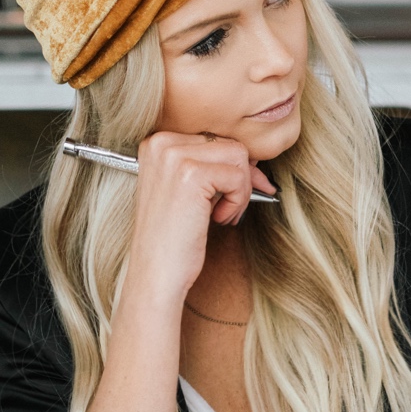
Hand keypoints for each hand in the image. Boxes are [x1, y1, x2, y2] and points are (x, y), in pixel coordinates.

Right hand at [127, 129, 275, 303]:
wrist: (156, 273)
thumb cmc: (172, 238)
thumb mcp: (190, 191)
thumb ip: (212, 166)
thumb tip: (254, 157)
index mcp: (156, 143)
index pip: (214, 137)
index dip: (233, 166)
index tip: (238, 191)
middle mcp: (160, 143)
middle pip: (229, 143)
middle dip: (241, 178)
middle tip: (232, 208)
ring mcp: (173, 156)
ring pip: (238, 156)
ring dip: (241, 189)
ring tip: (223, 214)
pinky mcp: (191, 174)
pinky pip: (238, 176)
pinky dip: (238, 200)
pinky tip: (218, 218)